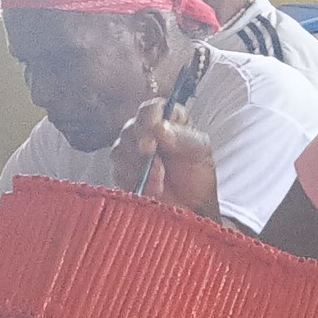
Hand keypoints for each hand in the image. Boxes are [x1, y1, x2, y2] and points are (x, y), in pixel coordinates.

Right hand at [110, 101, 219, 219]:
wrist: (191, 209)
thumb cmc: (198, 177)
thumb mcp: (200, 152)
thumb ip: (183, 136)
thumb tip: (160, 128)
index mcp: (167, 121)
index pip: (150, 108)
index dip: (149, 119)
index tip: (155, 134)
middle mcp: (146, 133)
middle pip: (130, 128)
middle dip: (143, 148)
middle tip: (158, 164)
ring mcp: (131, 154)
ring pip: (120, 150)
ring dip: (140, 168)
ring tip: (160, 181)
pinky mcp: (122, 174)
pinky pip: (117, 172)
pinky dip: (133, 181)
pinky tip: (150, 189)